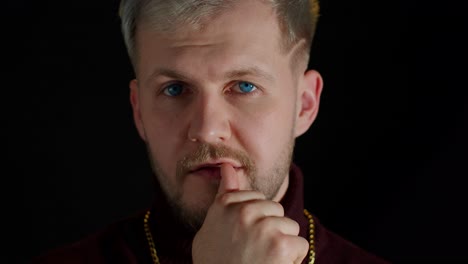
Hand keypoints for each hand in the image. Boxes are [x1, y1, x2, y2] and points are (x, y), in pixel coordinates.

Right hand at [192, 164, 308, 263]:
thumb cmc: (217, 262)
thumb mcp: (213, 226)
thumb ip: (225, 194)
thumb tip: (228, 166)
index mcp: (225, 205)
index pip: (254, 199)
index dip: (253, 222)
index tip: (241, 239)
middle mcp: (243, 212)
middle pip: (274, 210)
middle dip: (270, 230)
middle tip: (252, 253)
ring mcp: (262, 227)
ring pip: (289, 226)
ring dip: (282, 246)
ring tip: (262, 261)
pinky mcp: (281, 244)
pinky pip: (299, 245)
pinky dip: (292, 261)